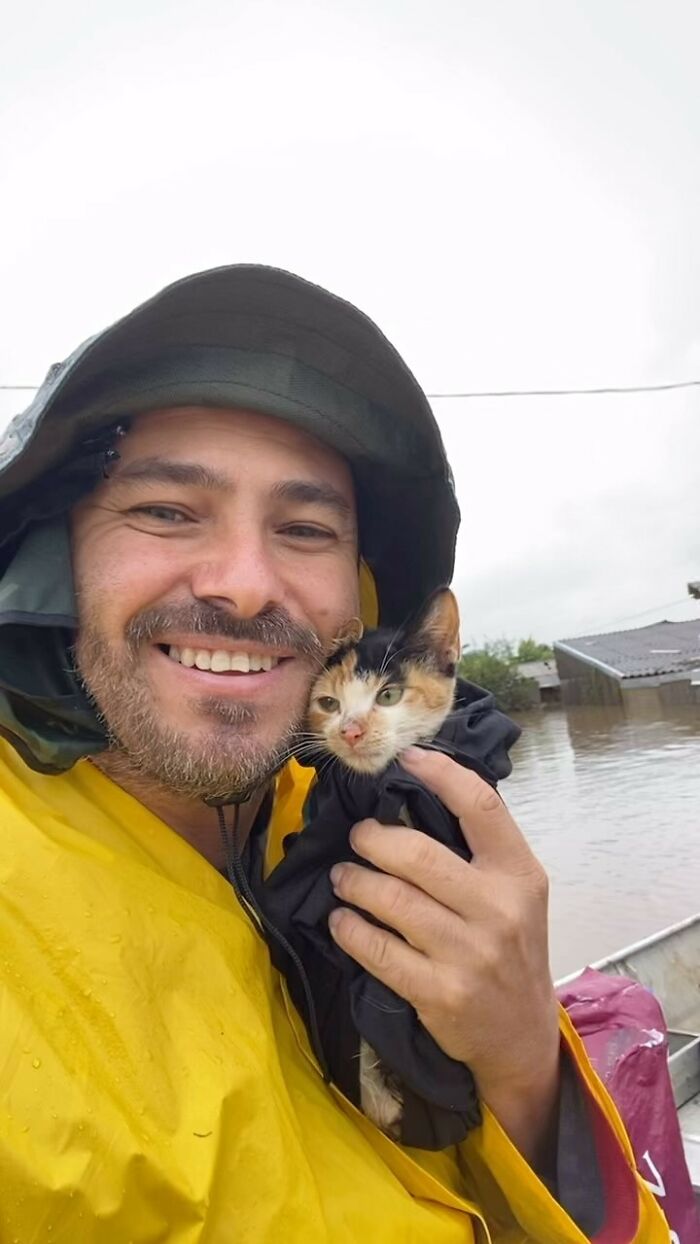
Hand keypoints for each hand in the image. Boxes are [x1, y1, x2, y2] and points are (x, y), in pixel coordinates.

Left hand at [328, 745, 560, 1164]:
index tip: (406, 758)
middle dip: (373, 839)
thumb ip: (480, 851)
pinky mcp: (438, 993)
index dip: (441, 774)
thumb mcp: (517, 895)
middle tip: (358, 836)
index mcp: (520, 875)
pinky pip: (377, 950)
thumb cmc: (511, 950)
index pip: (481, 807)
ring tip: (343, 876)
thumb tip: (415, 792)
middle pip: (418, 854)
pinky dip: (349, 929)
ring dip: (354, 882)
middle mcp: (498, 910)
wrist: (521, 1037)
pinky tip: (341, 920)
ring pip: (391, 900)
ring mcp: (469, 954)